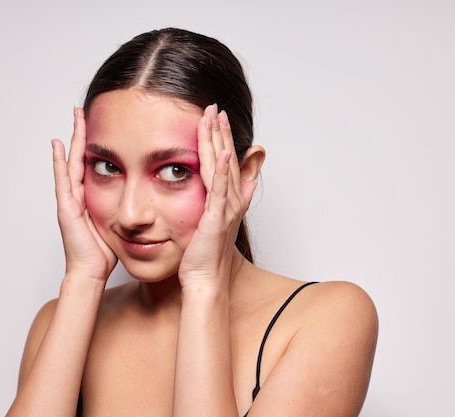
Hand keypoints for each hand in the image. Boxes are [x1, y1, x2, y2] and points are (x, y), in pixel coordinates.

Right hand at [52, 107, 116, 281]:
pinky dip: (59, 163)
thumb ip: (124, 210)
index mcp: (89, 198)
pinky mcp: (66, 209)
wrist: (90, 273)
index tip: (99, 123)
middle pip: (79, 157)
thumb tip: (144, 203)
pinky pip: (63, 181)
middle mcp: (77, 196)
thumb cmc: (103, 254)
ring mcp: (69, 201)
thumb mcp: (117, 225)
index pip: (93, 164)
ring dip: (73, 139)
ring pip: (71, 163)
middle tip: (83, 110)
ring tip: (75, 117)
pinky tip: (58, 145)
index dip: (94, 144)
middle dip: (82, 133)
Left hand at [178, 104, 257, 288]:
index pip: (225, 162)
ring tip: (216, 118)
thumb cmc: (205, 255)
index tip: (217, 117)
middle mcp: (232, 201)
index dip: (222, 138)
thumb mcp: (216, 222)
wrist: (205, 279)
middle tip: (216, 107)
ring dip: (219, 142)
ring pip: (222, 168)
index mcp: (228, 199)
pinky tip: (222, 152)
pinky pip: (219, 190)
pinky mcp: (216, 218)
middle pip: (226, 158)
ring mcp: (226, 208)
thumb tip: (249, 183)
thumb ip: (226, 200)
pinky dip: (222, 171)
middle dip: (220, 132)